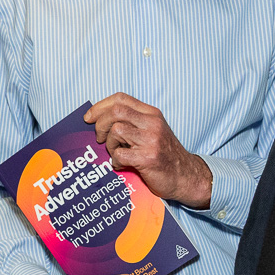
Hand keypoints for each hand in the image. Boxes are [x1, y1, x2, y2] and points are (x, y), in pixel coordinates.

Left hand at [88, 93, 211, 208]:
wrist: (185, 176)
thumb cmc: (164, 155)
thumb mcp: (152, 131)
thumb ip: (132, 122)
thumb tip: (100, 119)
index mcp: (151, 113)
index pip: (120, 99)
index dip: (100, 106)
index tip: (89, 118)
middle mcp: (152, 123)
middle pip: (116, 111)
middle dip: (100, 125)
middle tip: (99, 138)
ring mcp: (151, 140)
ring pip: (116, 131)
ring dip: (109, 144)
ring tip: (116, 153)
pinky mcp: (148, 158)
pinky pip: (119, 154)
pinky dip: (115, 161)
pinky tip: (122, 165)